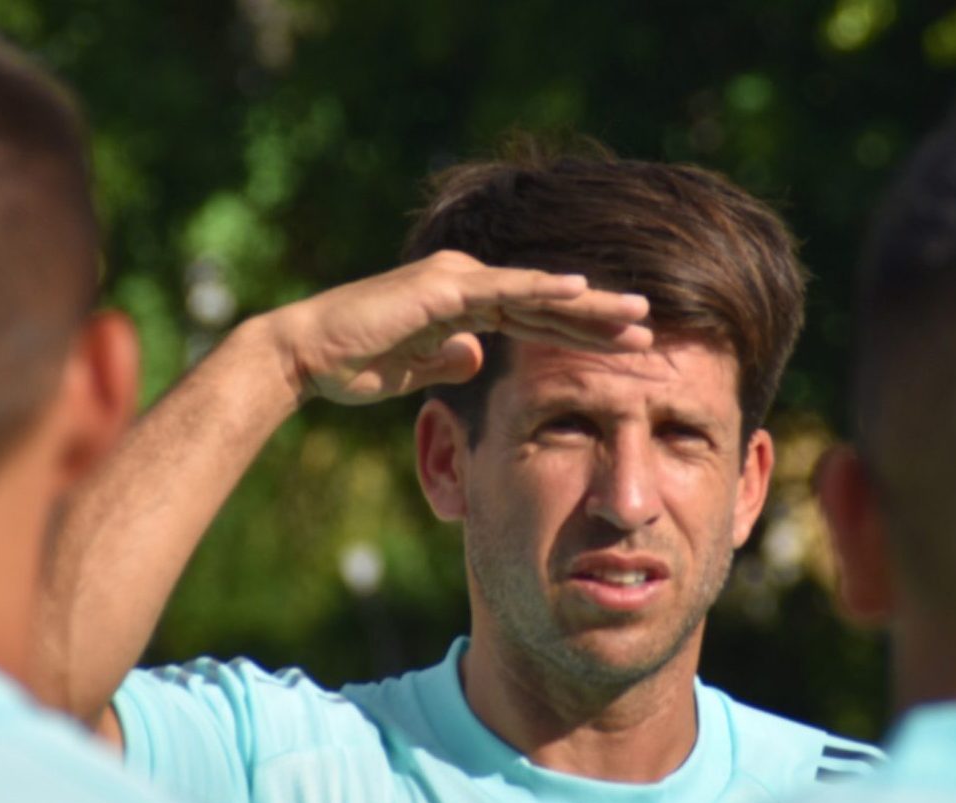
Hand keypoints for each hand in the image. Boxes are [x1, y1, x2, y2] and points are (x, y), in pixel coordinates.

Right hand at [256, 250, 655, 405]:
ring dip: (588, 304)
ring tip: (636, 313)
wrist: (306, 356)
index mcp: (463, 304)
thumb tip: (477, 358)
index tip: (623, 348)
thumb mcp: (414, 370)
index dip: (580, 333)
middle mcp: (465, 283)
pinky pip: (503, 290)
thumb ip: (448, 359)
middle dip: (598, 317)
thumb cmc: (351, 365)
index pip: (534, 318)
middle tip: (649, 327)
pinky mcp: (443, 289)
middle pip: (545, 302)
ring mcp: (456, 281)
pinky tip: (581, 291)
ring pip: (536, 293)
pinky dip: (543, 290)